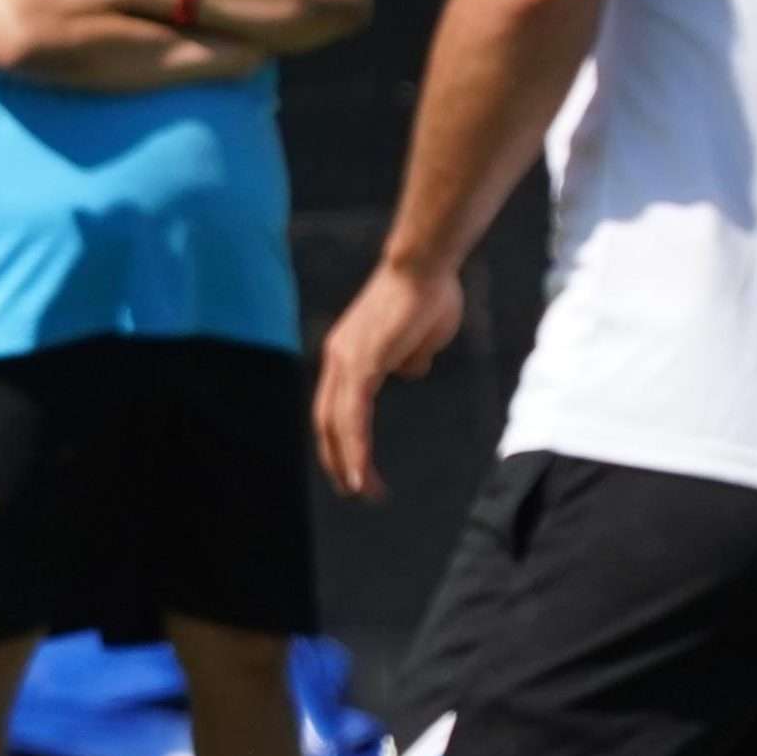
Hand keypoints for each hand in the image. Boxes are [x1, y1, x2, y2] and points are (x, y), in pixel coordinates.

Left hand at [315, 258, 464, 500]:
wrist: (426, 264)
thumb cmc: (430, 294)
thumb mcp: (420, 338)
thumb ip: (409, 358)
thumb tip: (408, 372)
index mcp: (347, 353)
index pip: (334, 405)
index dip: (341, 437)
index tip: (353, 463)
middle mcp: (337, 358)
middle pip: (326, 419)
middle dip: (337, 457)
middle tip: (352, 488)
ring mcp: (345, 360)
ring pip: (337, 423)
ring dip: (348, 461)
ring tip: (361, 490)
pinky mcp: (361, 363)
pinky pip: (353, 415)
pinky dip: (356, 447)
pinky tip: (363, 471)